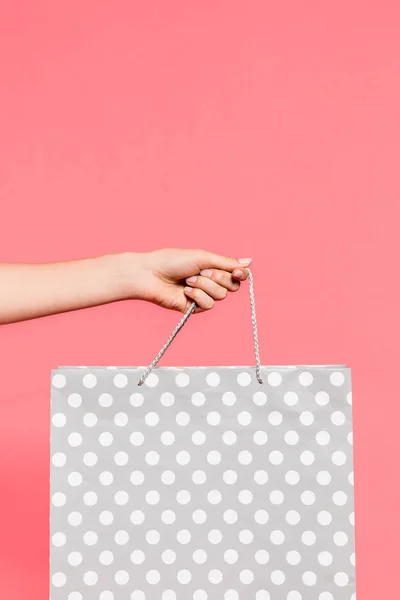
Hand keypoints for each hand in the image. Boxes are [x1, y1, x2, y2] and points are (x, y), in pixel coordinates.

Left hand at [130, 248, 251, 312]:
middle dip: (218, 278)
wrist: (151, 275)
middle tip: (201, 271)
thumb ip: (226, 262)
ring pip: (220, 296)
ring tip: (188, 280)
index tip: (238, 272)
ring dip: (204, 285)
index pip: (237, 274)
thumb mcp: (202, 257)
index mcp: (213, 267)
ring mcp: (203, 295)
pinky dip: (198, 296)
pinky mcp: (194, 307)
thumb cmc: (173, 261)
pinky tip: (185, 291)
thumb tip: (249, 262)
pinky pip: (209, 305)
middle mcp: (210, 282)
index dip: (240, 274)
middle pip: (232, 286)